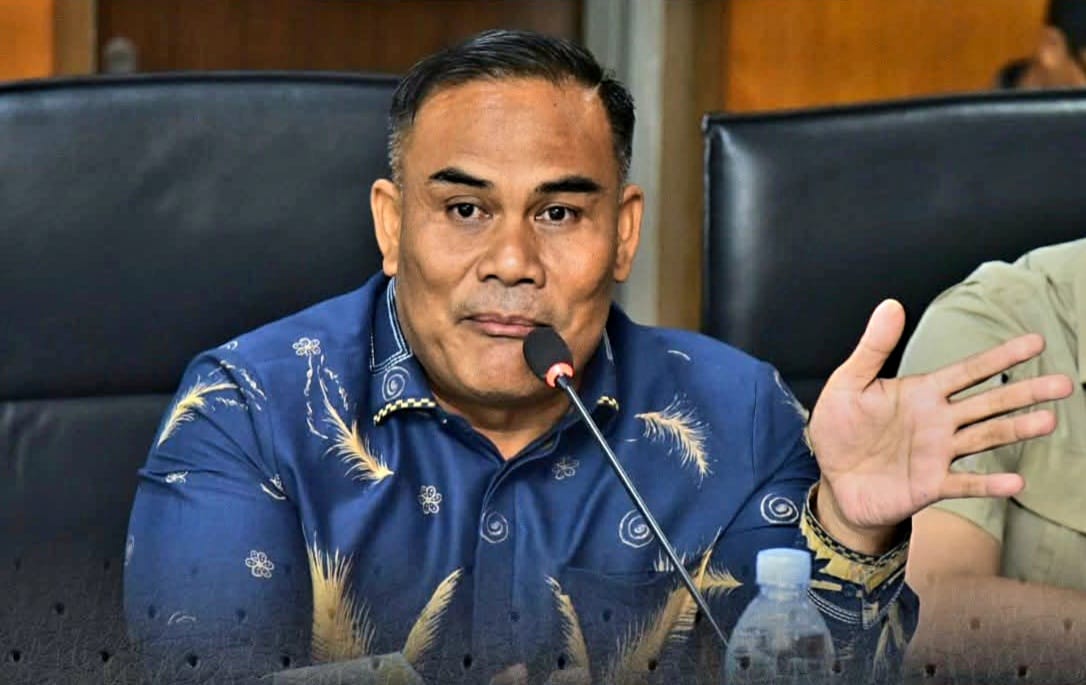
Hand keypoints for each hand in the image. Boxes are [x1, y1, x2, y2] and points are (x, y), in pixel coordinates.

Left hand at [808, 299, 1072, 546]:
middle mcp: (938, 421)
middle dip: (1025, 392)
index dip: (1000, 356)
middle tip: (1064, 383)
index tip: (1035, 342)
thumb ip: (872, 348)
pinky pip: (965, 484)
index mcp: (922, 393)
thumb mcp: (847, 384)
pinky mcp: (931, 485)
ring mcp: (938, 454)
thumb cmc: (839, 430)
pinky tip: (1015, 483)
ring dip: (1017, 429)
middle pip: (989, 403)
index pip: (969, 370)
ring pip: (986, 438)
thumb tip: (891, 305)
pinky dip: (989, 483)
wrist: (834, 481)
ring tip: (1049, 420)